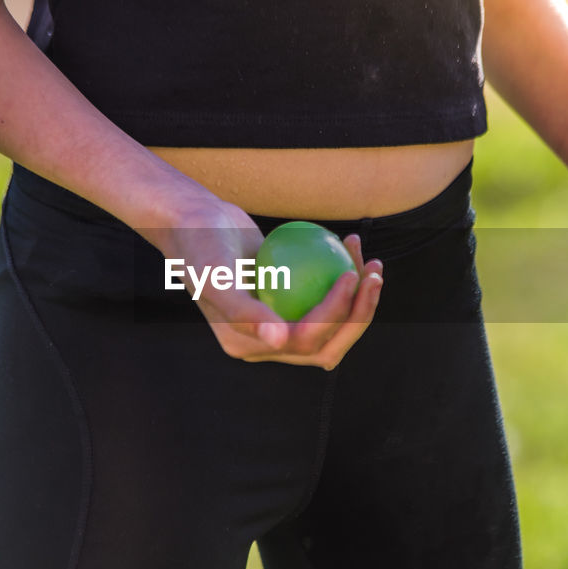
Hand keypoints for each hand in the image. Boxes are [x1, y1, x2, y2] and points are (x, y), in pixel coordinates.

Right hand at [149, 197, 383, 370]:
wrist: (194, 222)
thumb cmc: (201, 245)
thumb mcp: (216, 275)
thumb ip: (243, 312)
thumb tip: (281, 340)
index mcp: (250, 347)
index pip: (307, 341)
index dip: (337, 314)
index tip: (349, 274)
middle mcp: (268, 342)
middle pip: (329, 342)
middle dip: (360, 314)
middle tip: (373, 274)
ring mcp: (282, 322)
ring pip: (334, 323)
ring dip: (360, 298)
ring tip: (371, 262)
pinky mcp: (291, 301)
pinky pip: (326, 297)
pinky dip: (345, 278)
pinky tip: (353, 249)